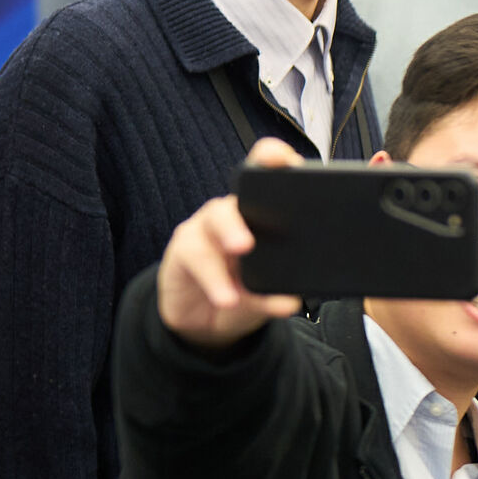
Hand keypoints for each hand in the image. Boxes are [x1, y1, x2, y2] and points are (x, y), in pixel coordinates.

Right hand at [156, 138, 304, 348]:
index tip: (284, 160)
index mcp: (260, 212)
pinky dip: (215, 281)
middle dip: (249, 206)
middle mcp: (233, 213)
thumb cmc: (243, 289)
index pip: (265, 176)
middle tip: (256, 231)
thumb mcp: (268, 288)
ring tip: (243, 250)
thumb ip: (281, 287)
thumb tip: (293, 300)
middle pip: (238, 195)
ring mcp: (206, 228)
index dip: (273, 160)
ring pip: (216, 219)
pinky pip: (197, 258)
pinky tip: (227, 298)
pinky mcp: (184, 250)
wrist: (207, 318)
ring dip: (229, 234)